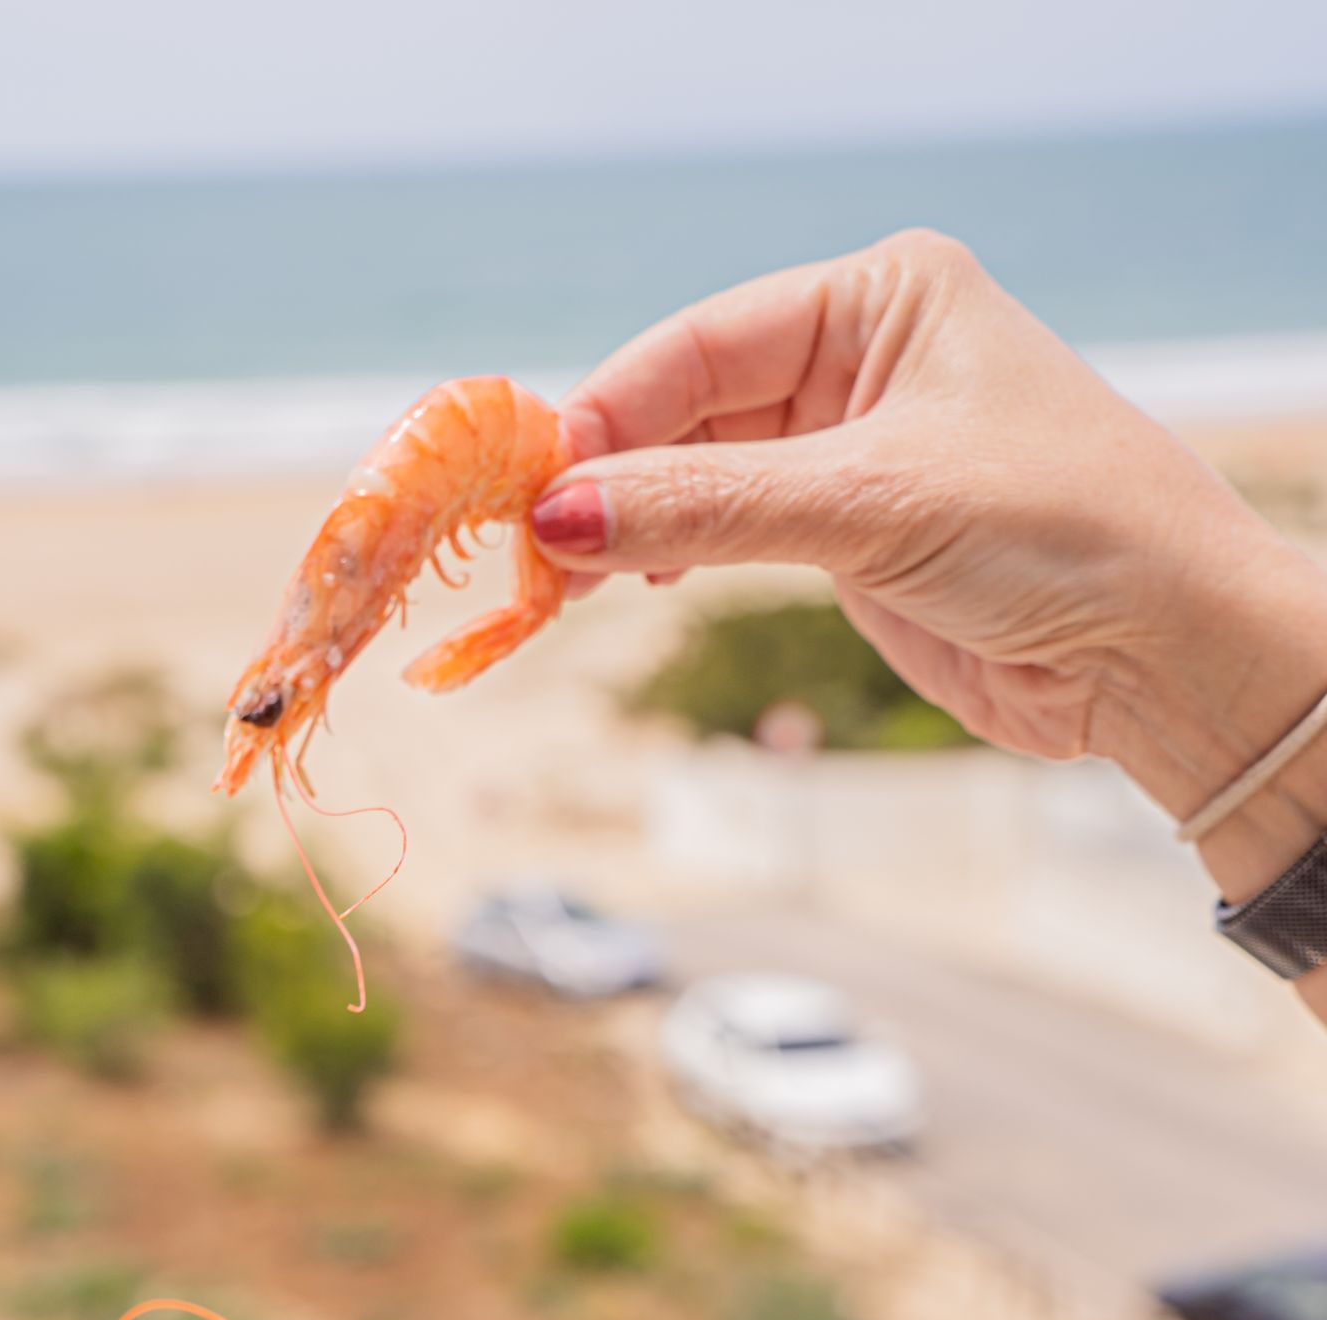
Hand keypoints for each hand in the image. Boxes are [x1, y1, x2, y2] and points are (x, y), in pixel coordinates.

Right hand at [532, 231, 1326, 921]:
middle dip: (608, 477)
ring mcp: (849, 452)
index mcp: (880, 299)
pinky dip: (668, 559)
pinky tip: (624, 585)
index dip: (609, 415)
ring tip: (560, 579)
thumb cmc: (1059, 530)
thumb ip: (706, 508)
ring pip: (697, 476)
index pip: (701, 343)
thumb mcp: (869, 505)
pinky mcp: (847, 539)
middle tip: (529, 548)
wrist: (1160, 650)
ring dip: (628, 526)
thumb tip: (560, 517)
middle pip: (686, 407)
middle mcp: (860, 361)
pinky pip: (725, 534)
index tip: (534, 488)